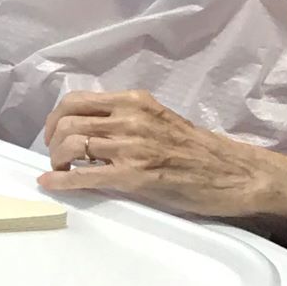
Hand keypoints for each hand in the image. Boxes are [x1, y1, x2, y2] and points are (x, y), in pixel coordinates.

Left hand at [36, 89, 286, 224]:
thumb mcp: (159, 119)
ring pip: (71, 145)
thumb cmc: (200, 150)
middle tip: (54, 156)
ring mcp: (131, 147)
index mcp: (134, 101)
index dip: (56, 118)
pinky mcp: (134, 176)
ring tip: (59, 171)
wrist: (235, 173)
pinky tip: (51, 184)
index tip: (53, 133)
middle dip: (52, 141)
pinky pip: (84, 176)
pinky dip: (61, 181)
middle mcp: (129, 118)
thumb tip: (91, 129)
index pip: (76, 101)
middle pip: (67, 122)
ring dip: (56, 160)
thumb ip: (126, 118)